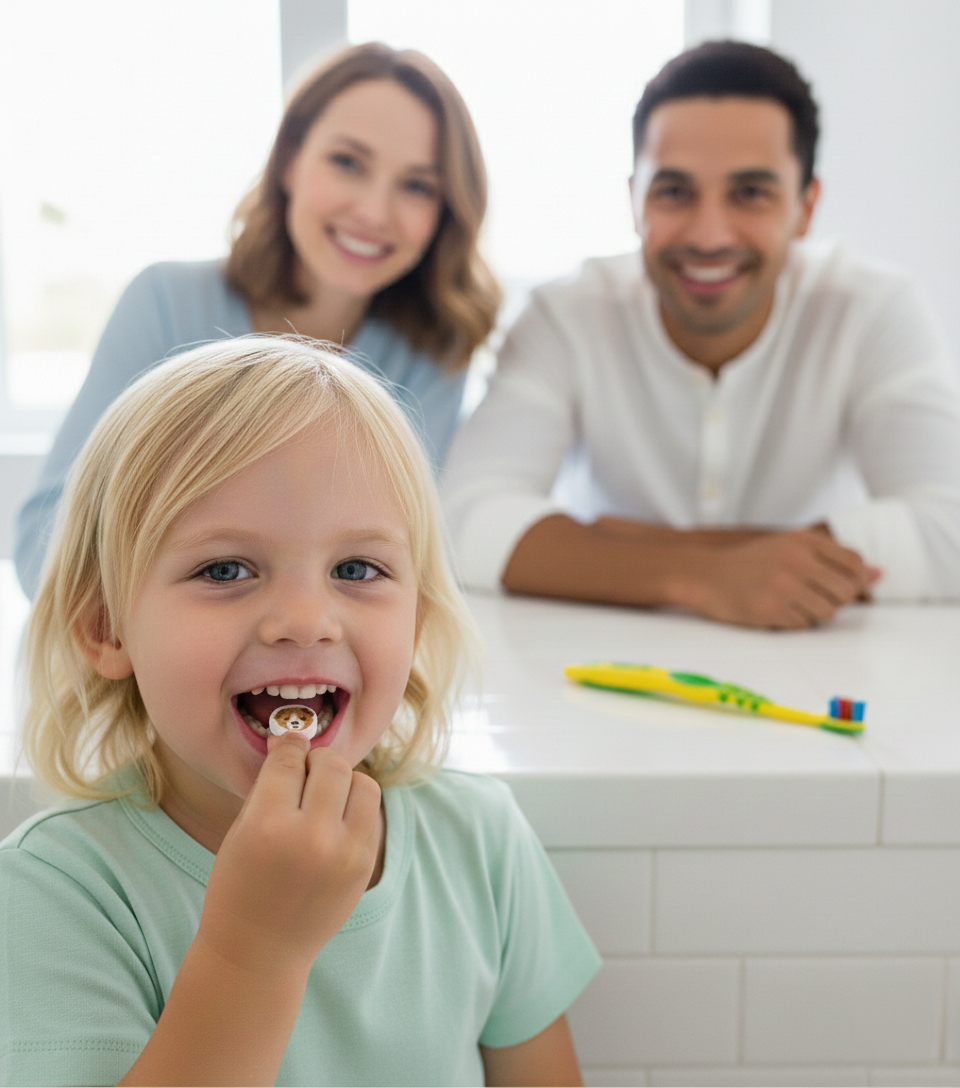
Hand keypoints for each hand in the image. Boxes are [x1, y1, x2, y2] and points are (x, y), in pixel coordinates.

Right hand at [197, 733, 381, 976]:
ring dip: (344, 781)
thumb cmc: (240, 886)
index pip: (289, 759)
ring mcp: (345, 854)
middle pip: (331, 765)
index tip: (286, 744)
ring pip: (363, 783)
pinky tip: (335, 818)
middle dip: (317, 759)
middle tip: (305, 769)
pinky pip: (371, 814)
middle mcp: (312, 838)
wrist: (259, 951)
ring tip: (325, 794)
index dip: (287, 746)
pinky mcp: (364, 866)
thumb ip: (269, 787)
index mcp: (268, 826)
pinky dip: (355, 807)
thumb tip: (292, 741)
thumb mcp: (240, 832)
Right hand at [685, 528, 880, 628]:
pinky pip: (804, 625)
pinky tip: (777, 611)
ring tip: (794, 604)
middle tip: (814, 598)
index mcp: (802, 541)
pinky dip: (795, 623)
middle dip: (836, 600)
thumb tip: (879, 574)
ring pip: (828, 612)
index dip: (859, 580)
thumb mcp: (787, 547)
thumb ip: (831, 557)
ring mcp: (784, 586)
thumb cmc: (748, 563)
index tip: (849, 588)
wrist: (704, 574)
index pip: (854, 562)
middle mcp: (796, 561)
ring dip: (816, 614)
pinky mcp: (771, 609)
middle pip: (845, 591)